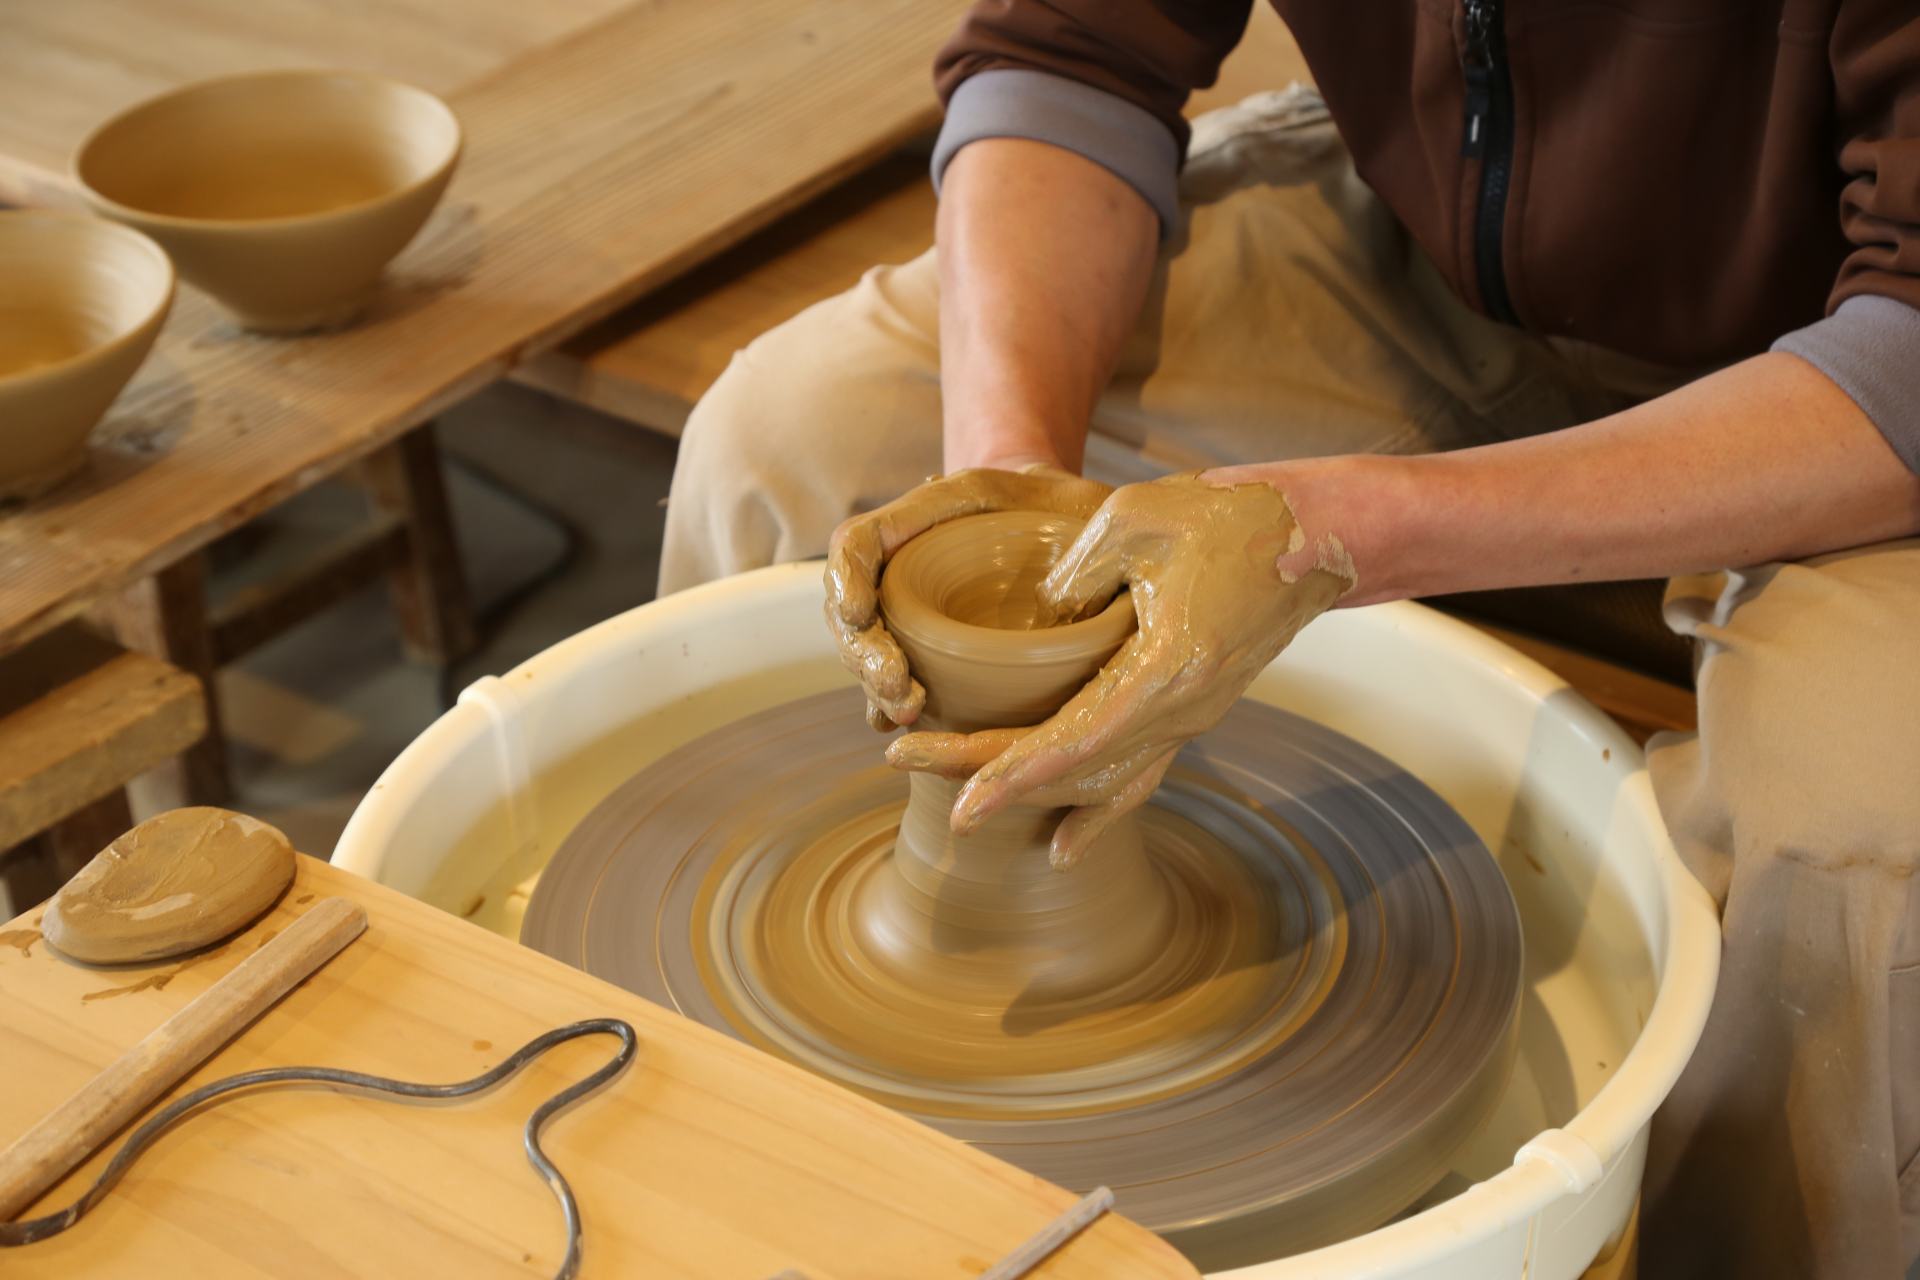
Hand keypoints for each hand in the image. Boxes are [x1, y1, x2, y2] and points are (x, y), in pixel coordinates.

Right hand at [824, 465, 1111, 729]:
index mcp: (932, 511)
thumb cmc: (1077, 510)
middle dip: (864, 653)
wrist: (1067, 520)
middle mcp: (907, 553)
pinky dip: (888, 699)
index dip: (847, 576)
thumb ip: (1086, 537)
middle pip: (850, 603)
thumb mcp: (1087, 507)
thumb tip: (1072, 600)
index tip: (855, 614)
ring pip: (864, 643)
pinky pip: (888, 670)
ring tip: (909, 712)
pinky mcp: (924, 639)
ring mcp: (909, 599)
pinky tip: (904, 722)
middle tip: (899, 692)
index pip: (861, 540)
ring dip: (875, 683)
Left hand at [887, 471, 1356, 867]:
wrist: (1315, 535)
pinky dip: (1096, 812)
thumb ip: (1074, 574)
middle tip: (904, 758)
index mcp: (1169, 671)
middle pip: (1073, 769)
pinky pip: (1139, 775)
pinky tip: (1062, 846)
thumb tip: (1030, 622)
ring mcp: (1192, 719)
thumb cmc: (1227, 517)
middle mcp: (1183, 712)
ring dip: (1030, 793)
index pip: (1074, 743)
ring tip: (954, 796)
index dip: (1009, 773)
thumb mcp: (1133, 521)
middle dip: (986, 772)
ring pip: (1102, 782)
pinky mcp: (1193, 710)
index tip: (955, 795)